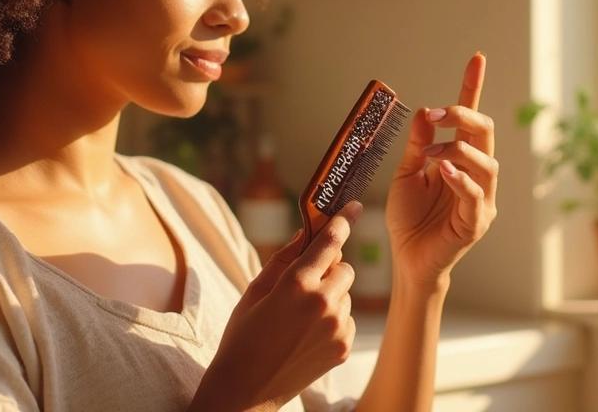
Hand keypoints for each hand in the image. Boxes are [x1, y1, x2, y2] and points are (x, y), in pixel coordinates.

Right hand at [192, 201, 363, 411]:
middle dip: (328, 269)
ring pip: (346, 293)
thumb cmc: (243, 335)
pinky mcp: (344, 347)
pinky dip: (334, 319)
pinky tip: (307, 334)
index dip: (343, 221)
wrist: (245, 390)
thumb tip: (305, 233)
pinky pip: (348, 318)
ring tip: (299, 317)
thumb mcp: (255, 291)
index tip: (354, 207)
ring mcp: (337, 327)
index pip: (330, 242)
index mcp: (296, 283)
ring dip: (331, 295)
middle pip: (344, 267)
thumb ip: (284, 258)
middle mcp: (322, 302)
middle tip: (304, 282)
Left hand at [386, 51, 497, 290]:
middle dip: (463, 116)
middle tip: (435, 115)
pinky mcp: (477, 221)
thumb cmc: (408, 218)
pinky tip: (442, 170)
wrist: (406, 258)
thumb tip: (424, 113)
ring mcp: (481, 198)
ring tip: (431, 155)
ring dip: (458, 150)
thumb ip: (417, 145)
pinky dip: (460, 178)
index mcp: (459, 158)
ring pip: (487, 162)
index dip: (473, 87)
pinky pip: (476, 194)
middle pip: (486, 132)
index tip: (476, 58)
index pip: (470, 119)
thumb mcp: (405, 173)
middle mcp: (476, 174)